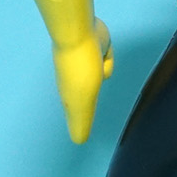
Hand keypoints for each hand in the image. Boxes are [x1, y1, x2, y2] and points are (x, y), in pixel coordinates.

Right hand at [52, 17, 113, 142]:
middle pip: (85, 90)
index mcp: (70, 92)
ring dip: (102, 69)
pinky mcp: (95, 42)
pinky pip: (104, 53)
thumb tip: (79, 142)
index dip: (77, 118)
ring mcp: (84, 57)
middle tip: (91, 100)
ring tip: (100, 67)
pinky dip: (107, 53)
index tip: (80, 125)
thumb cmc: (79, 70)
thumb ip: (80, 122)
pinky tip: (104, 50)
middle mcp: (75, 75)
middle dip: (89, 96)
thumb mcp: (81, 103)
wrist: (77, 34)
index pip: (74, 110)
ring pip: (98, 70)